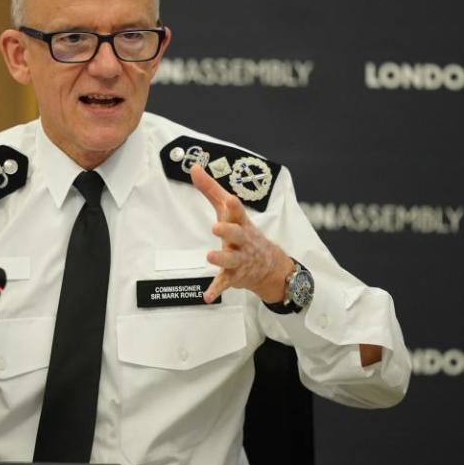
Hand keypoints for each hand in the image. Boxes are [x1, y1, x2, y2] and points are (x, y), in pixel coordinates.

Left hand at [190, 164, 289, 303]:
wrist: (269, 265)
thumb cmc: (242, 231)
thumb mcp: (229, 210)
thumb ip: (210, 189)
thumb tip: (194, 167)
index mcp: (239, 222)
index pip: (237, 212)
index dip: (234, 206)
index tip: (229, 199)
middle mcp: (242, 241)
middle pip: (237, 235)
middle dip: (228, 231)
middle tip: (216, 227)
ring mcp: (239, 259)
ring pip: (231, 260)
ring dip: (221, 259)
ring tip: (209, 257)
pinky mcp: (234, 276)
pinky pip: (225, 283)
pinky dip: (216, 290)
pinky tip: (207, 296)